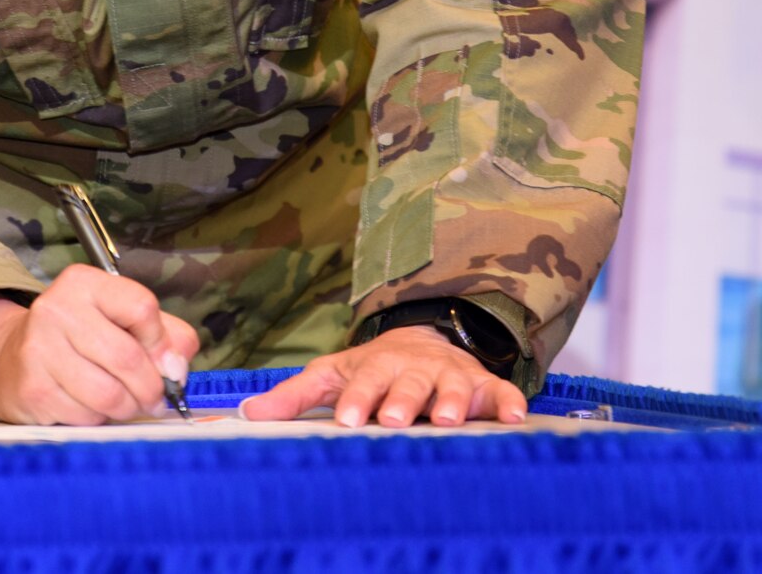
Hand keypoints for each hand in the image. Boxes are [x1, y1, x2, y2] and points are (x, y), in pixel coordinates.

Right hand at [0, 265, 199, 424]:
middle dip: (150, 388)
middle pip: (128, 356)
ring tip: (123, 404)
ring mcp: (40, 349)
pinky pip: (85, 417)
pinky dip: (98, 420)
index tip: (161, 359)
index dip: (160, 342)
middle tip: (152, 398)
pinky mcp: (33, 389)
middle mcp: (57, 308)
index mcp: (84, 283)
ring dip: (126, 408)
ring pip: (109, 394)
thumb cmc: (77, 339)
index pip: (141, 307)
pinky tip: (90, 408)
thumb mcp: (121, 321)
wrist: (6, 359)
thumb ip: (165, 336)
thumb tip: (176, 369)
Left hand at [239, 325, 526, 427]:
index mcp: (375, 367)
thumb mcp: (332, 374)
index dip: (356, 400)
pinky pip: (498, 392)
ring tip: (447, 420)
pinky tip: (514, 417)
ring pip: (450, 387)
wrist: (425, 340)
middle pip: (406, 384)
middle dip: (401, 401)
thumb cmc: (373, 369)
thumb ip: (295, 396)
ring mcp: (449, 376)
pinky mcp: (482, 386)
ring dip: (449, 402)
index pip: (362, 382)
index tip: (347, 419)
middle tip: (394, 420)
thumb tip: (247, 414)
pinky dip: (507, 402)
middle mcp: (413, 369)